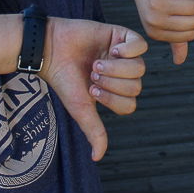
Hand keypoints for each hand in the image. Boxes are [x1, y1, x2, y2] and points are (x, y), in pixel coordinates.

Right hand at [39, 18, 146, 160]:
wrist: (52, 49)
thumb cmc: (65, 79)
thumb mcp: (81, 108)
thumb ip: (94, 130)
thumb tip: (98, 157)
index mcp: (114, 91)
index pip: (130, 104)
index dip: (113, 100)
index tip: (92, 91)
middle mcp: (121, 74)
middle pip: (137, 86)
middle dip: (113, 83)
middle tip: (92, 74)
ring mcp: (123, 55)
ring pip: (140, 67)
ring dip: (117, 68)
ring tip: (97, 64)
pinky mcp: (122, 35)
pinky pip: (141, 45)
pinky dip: (129, 50)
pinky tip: (113, 50)